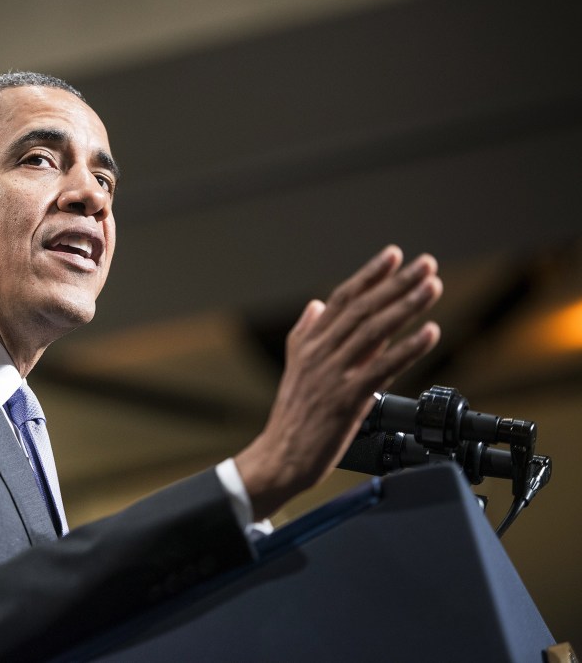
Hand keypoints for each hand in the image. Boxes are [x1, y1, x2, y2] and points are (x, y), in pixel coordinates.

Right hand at [235, 245, 442, 518]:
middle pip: (363, 309)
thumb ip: (305, 334)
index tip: (394, 254)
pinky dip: (408, 348)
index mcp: (308, 343)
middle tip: (426, 264)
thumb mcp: (294, 368)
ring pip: (374, 332)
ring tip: (433, 287)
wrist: (280, 457)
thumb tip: (316, 305)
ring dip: (406, 306)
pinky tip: (429, 332)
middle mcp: (319, 354)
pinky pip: (381, 368)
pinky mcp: (346, 400)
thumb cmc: (292, 417)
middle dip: (397, 283)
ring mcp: (332, 376)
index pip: (342, 299)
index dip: (369, 275)